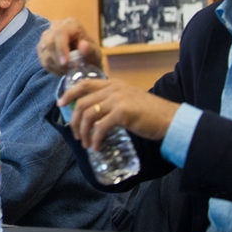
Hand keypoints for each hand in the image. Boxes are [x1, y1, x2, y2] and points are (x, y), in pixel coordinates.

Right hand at [37, 17, 102, 74]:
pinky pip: (42, 59)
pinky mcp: (41, 46)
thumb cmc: (90, 54)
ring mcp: (46, 36)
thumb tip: (83, 45)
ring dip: (56, 65)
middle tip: (68, 69)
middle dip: (58, 59)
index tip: (65, 62)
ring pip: (44, 52)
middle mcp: (56, 26)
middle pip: (49, 42)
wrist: (84, 59)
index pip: (60, 33)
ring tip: (68, 68)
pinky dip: (52, 67)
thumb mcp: (95, 54)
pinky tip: (62, 68)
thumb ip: (90, 50)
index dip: (61, 48)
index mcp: (71, 24)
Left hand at [58, 77, 179, 150]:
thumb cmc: (150, 113)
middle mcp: (113, 89)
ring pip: (88, 115)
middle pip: (82, 102)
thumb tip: (93, 114)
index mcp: (112, 84)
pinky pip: (100, 127)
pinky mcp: (123, 113)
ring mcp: (117, 100)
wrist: (170, 119)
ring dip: (83, 132)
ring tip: (86, 144)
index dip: (69, 94)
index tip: (60, 104)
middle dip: (75, 121)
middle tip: (76, 135)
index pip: (84, 84)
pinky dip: (95, 139)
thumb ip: (111, 101)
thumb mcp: (127, 100)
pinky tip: (96, 147)